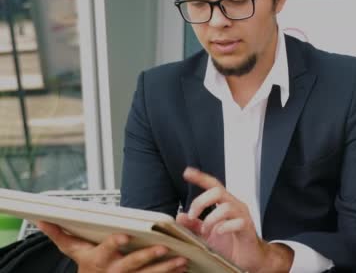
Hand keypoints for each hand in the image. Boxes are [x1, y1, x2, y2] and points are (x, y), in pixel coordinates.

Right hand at [38, 221, 187, 272]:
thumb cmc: (87, 265)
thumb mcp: (73, 251)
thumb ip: (60, 234)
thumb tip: (41, 219)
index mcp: (98, 260)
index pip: (106, 250)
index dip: (115, 243)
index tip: (125, 236)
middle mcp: (114, 272)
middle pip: (132, 264)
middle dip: (148, 257)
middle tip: (163, 248)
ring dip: (166, 269)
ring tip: (181, 261)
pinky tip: (182, 270)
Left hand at [179, 167, 292, 272]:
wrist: (249, 258)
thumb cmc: (231, 245)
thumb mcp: (207, 235)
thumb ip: (194, 225)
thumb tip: (181, 216)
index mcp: (224, 204)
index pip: (213, 186)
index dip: (200, 178)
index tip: (187, 173)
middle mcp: (234, 206)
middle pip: (218, 191)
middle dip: (201, 201)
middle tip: (192, 215)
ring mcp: (242, 216)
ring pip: (226, 207)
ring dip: (211, 219)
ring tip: (206, 231)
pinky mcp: (248, 228)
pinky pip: (238, 223)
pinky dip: (225, 227)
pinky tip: (219, 233)